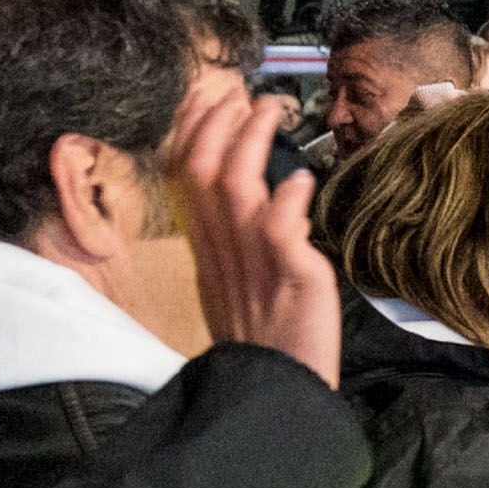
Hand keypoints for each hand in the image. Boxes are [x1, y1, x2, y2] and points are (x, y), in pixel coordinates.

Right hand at [167, 81, 338, 383]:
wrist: (277, 393)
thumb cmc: (267, 341)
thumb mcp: (242, 281)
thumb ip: (244, 238)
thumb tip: (269, 193)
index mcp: (211, 249)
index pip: (188, 176)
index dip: (195, 131)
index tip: (210, 98)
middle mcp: (224, 250)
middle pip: (202, 171)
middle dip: (217, 124)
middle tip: (241, 93)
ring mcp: (254, 262)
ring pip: (237, 188)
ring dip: (251, 142)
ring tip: (270, 110)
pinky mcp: (291, 279)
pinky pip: (280, 233)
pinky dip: (288, 202)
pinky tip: (300, 179)